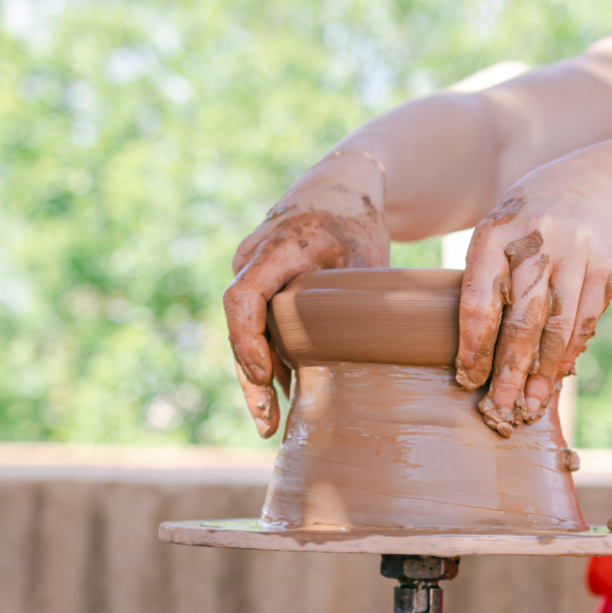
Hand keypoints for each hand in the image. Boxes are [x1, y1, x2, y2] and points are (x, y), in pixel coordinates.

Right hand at [223, 153, 390, 436]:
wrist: (340, 188)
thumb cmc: (358, 222)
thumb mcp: (368, 258)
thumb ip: (360, 303)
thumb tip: (372, 360)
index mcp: (276, 249)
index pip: (243, 299)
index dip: (248, 342)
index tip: (265, 376)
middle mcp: (251, 260)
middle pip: (240, 327)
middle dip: (251, 379)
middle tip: (267, 424)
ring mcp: (250, 273)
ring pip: (245, 331)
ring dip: (257, 376)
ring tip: (270, 423)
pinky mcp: (259, 286)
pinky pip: (256, 326)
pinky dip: (267, 358)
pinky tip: (280, 395)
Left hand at [454, 158, 611, 436]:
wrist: (591, 184)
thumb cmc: (527, 224)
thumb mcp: (498, 235)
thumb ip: (488, 282)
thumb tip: (478, 356)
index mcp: (495, 232)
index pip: (480, 299)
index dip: (474, 344)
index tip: (469, 378)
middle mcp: (537, 239)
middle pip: (522, 319)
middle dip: (510, 369)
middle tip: (501, 405)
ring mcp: (576, 250)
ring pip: (558, 326)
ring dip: (544, 371)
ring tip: (531, 402)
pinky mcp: (606, 263)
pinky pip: (586, 319)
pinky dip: (570, 351)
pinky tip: (557, 373)